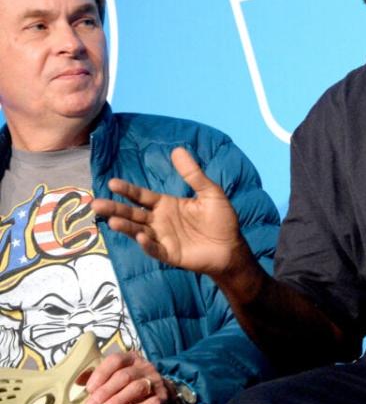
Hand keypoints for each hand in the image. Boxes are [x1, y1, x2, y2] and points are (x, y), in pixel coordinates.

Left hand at [83, 351, 171, 403]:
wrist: (158, 389)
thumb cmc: (131, 382)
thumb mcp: (116, 373)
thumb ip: (99, 375)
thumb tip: (78, 380)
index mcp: (131, 358)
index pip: (115, 360)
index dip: (101, 374)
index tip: (89, 389)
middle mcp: (144, 367)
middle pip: (124, 376)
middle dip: (105, 392)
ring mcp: (155, 381)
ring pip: (137, 388)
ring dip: (117, 400)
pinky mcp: (162, 396)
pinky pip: (151, 402)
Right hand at [91, 147, 249, 277]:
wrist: (232, 247)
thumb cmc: (221, 219)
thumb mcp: (209, 193)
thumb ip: (193, 174)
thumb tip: (178, 149)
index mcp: (166, 205)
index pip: (141, 196)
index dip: (127, 190)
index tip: (112, 182)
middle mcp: (159, 221)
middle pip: (133, 214)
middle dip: (115, 209)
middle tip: (96, 204)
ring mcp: (163, 238)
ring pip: (138, 231)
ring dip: (126, 227)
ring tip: (112, 221)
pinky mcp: (170, 254)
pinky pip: (155, 249)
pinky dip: (147, 244)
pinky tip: (141, 237)